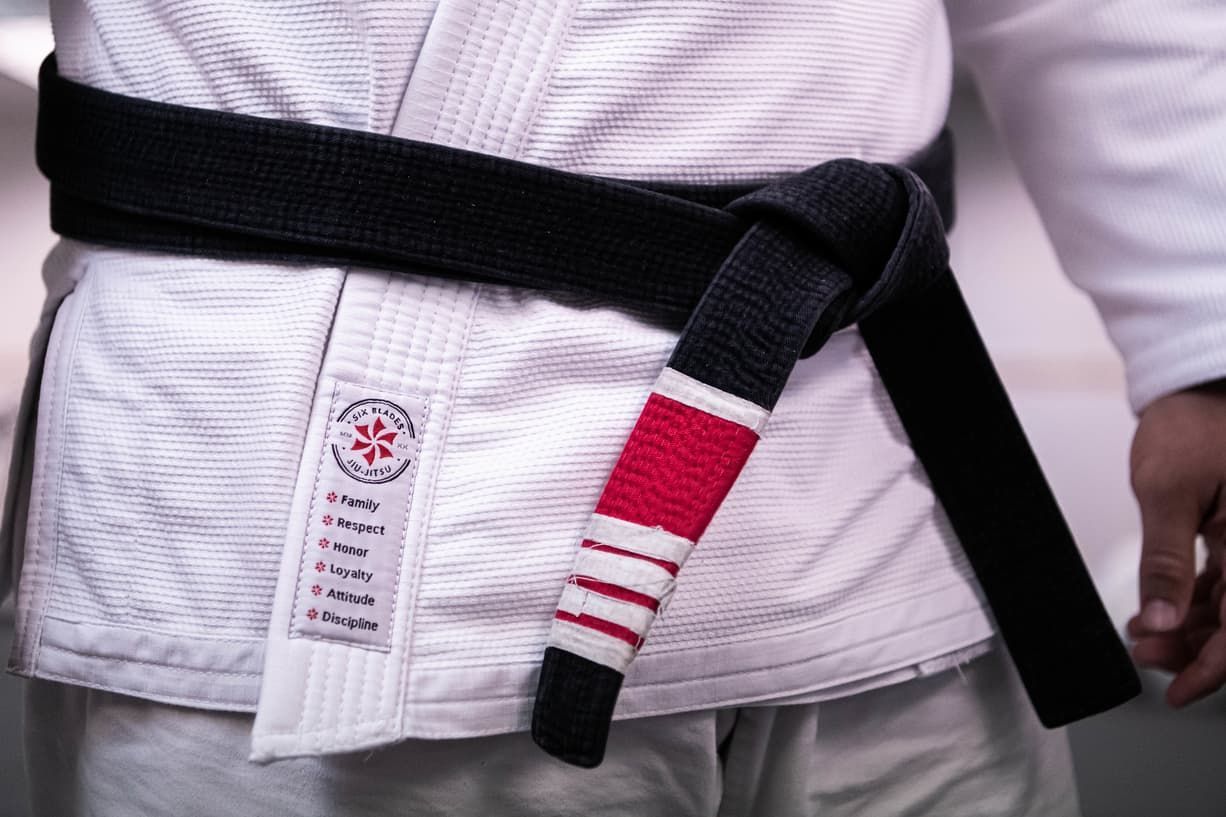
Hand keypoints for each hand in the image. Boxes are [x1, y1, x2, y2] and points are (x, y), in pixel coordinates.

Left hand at [1128, 379, 1225, 705]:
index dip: (1213, 668)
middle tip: (1145, 657)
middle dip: (1193, 650)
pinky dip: (1194, 604)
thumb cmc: (1189, 427)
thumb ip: (1166, 560)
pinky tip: (1160, 613)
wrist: (1197, 389)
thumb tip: (1161, 619)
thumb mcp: (1167, 493)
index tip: (1178, 690)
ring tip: (1142, 637)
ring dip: (1190, 630)